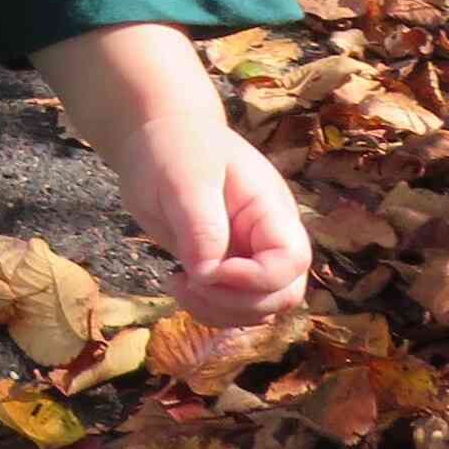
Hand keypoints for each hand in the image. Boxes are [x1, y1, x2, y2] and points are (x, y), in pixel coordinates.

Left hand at [101, 115, 311, 329]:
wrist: (158, 137)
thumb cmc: (176, 147)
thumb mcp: (186, 178)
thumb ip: (201, 224)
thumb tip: (208, 273)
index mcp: (271, 210)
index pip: (291, 261)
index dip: (256, 279)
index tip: (207, 271)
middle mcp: (268, 238)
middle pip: (283, 294)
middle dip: (237, 303)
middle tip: (188, 281)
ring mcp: (248, 255)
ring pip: (259, 308)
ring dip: (220, 311)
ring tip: (178, 283)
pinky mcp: (224, 267)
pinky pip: (231, 306)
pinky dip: (207, 308)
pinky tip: (178, 282)